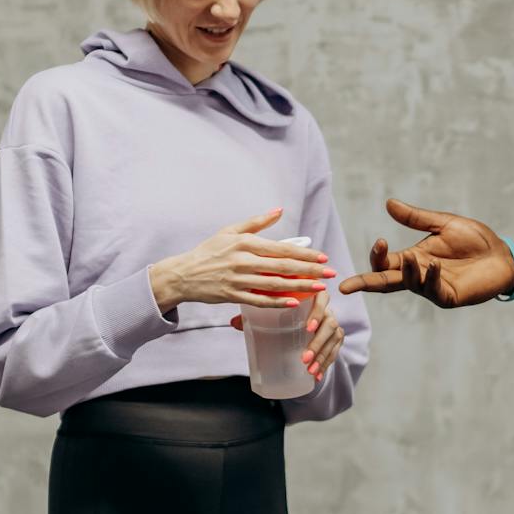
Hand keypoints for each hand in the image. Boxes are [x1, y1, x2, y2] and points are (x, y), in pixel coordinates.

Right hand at [148, 208, 334, 311]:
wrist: (183, 274)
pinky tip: (295, 302)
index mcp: (245, 243)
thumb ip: (256, 222)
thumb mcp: (229, 230)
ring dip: (300, 286)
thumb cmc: (208, 251)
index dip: (304, 253)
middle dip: (310, 270)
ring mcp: (239, 279)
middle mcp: (243, 261)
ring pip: (275, 284)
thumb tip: (280, 211)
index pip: (281, 248)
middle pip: (283, 266)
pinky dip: (278, 302)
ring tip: (320, 288)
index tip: (322, 257)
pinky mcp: (233, 295)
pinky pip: (260, 300)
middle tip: (330, 273)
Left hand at [230, 289, 343, 381]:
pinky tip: (316, 376)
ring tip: (309, 369)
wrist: (303, 321)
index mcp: (312, 296)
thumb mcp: (271, 313)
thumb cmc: (284, 313)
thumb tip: (234, 322)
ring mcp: (333, 324)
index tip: (307, 328)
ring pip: (333, 339)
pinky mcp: (335, 338)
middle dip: (318, 343)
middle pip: (329, 323)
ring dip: (322, 356)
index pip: (321, 298)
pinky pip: (334, 351)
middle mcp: (327, 309)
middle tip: (304, 358)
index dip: (317, 313)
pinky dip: (326, 364)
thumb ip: (254, 315)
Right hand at [337, 199, 513, 307]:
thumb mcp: (443, 224)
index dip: (377, 255)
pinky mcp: (448, 296)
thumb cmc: (475, 240)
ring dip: (406, 272)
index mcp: (413, 258)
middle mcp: (418, 274)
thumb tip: (389, 203)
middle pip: (385, 281)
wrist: (503, 255)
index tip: (379, 241)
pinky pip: (433, 289)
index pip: (384, 262)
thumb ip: (416, 217)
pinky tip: (435, 266)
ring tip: (412, 259)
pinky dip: (431, 277)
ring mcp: (432, 287)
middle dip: (365, 284)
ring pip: (408, 284)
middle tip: (345, 287)